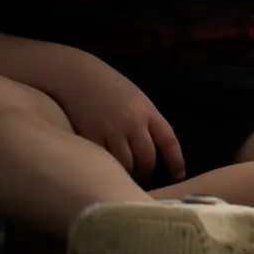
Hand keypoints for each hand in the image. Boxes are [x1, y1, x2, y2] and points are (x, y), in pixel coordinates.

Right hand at [51, 58, 184, 181]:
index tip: (178, 175)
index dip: (176, 161)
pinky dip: (107, 168)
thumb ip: (147, 120)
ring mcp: (111, 132)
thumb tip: (158, 144)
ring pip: (127, 164)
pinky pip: (104, 161)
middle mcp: (133, 124)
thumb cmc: (108, 86)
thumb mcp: (136, 99)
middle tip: (143, 178)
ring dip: (128, 174)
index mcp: (149, 112)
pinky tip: (106, 170)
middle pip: (148, 158)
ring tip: (125, 177)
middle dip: (147, 171)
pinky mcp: (90, 138)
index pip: (169, 142)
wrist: (75, 76)